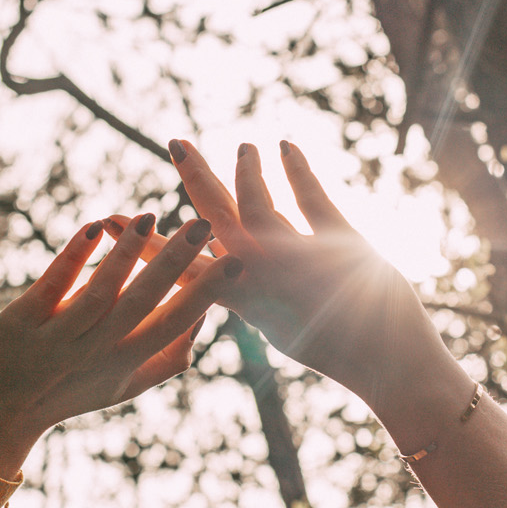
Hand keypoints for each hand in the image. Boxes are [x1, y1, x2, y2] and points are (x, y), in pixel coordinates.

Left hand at [0, 213, 239, 469]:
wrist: (2, 412)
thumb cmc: (73, 391)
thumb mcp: (126, 385)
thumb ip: (168, 358)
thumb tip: (204, 319)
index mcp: (127, 362)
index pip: (174, 324)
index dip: (205, 295)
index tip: (234, 263)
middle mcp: (97, 350)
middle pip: (142, 303)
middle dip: (174, 264)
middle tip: (201, 225)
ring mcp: (59, 337)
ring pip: (100, 293)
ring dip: (125, 254)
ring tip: (149, 218)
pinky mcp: (23, 321)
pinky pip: (51, 286)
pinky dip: (72, 257)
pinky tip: (93, 229)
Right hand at [163, 140, 444, 408]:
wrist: (391, 365)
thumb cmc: (337, 347)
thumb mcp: (282, 326)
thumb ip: (254, 294)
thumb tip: (227, 270)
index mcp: (246, 302)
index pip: (185, 267)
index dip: (147, 245)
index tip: (115, 220)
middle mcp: (263, 279)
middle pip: (215, 220)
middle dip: (194, 177)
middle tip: (176, 142)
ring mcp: (299, 259)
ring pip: (258, 203)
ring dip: (248, 170)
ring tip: (245, 146)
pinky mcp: (340, 243)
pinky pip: (311, 197)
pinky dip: (297, 168)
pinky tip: (285, 146)